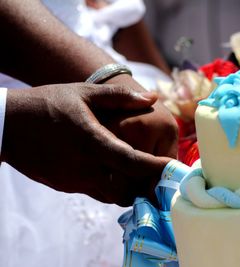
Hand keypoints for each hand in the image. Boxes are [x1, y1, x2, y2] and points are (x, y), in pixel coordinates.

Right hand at [1, 83, 171, 205]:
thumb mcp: (84, 93)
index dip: (154, 167)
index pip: (132, 162)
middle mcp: (84, 166)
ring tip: (141, 175)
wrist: (8, 124)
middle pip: (126, 188)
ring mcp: (73, 180)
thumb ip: (120, 97)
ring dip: (129, 188)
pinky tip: (115, 173)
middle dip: (145, 185)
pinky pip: (96, 193)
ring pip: (112, 196)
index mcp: (92, 141)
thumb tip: (152, 98)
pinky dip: (111, 188)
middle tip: (158, 175)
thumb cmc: (48, 103)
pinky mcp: (65, 186)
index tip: (170, 167)